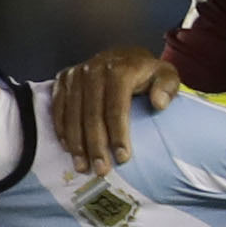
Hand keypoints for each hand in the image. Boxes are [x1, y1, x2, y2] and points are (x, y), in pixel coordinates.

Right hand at [51, 46, 181, 172]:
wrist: (123, 56)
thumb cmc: (146, 73)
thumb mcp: (165, 74)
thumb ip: (167, 86)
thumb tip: (159, 103)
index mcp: (120, 69)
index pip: (116, 108)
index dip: (118, 135)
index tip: (122, 159)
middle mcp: (95, 69)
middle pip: (92, 114)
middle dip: (96, 146)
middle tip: (101, 170)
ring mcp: (76, 74)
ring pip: (72, 114)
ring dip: (77, 144)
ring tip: (83, 167)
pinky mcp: (63, 79)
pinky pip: (58, 108)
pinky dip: (62, 130)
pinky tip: (68, 149)